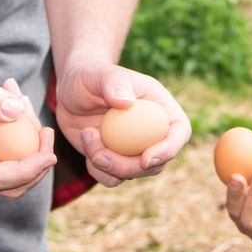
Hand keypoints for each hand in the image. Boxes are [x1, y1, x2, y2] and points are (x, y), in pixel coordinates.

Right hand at [0, 58, 55, 198]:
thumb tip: (16, 112)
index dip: (27, 171)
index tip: (49, 153)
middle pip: (9, 183)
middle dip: (36, 162)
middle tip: (45, 128)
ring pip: (10, 165)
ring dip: (27, 139)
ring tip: (20, 97)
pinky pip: (4, 147)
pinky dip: (17, 126)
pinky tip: (13, 95)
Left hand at [53, 60, 190, 186]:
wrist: (72, 88)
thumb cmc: (91, 74)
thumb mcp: (101, 73)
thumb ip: (114, 84)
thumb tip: (127, 103)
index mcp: (160, 107)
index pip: (179, 131)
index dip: (169, 149)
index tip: (146, 159)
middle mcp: (152, 131)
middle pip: (157, 162)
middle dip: (129, 167)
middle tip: (100, 155)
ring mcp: (134, 148)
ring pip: (133, 173)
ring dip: (107, 166)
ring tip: (87, 134)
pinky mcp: (114, 159)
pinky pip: (112, 178)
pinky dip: (96, 169)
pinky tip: (85, 140)